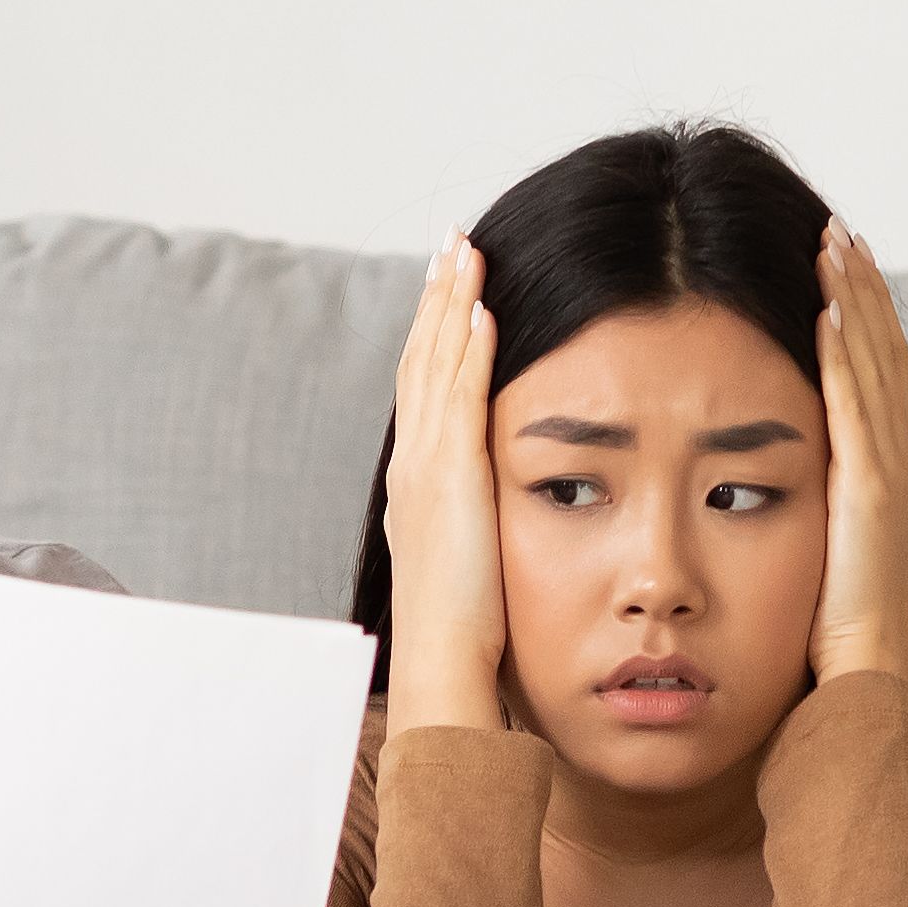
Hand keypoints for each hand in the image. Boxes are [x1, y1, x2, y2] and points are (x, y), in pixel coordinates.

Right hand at [381, 233, 507, 734]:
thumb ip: (477, 526)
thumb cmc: (463, 631)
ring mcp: (426, 466)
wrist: (439, 662)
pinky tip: (484, 309)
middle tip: (451, 244)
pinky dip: (468, 348)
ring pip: (435, 364)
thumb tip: (495, 515)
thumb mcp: (469, 562)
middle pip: (420, 359)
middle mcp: (413, 463)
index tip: (451, 290)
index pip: (424, 389)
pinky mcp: (449, 475)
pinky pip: (459, 395)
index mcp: (417, 482)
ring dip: (451, 304)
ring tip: (466, 252)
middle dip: (436, 300)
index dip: (434, 334)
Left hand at [813, 220, 907, 690]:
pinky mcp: (869, 495)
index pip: (868, 376)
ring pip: (874, 367)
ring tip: (832, 242)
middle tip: (836, 227)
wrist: (860, 687)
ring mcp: (886, 477)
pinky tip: (826, 309)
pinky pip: (856, 409)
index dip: (856, 317)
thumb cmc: (820, 637)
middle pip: (878, 354)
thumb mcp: (801, 551)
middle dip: (859, 288)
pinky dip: (845, 356)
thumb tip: (743, 478)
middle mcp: (890, 465)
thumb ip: (784, 504)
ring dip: (854, 300)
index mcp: (875, 475)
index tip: (831, 263)